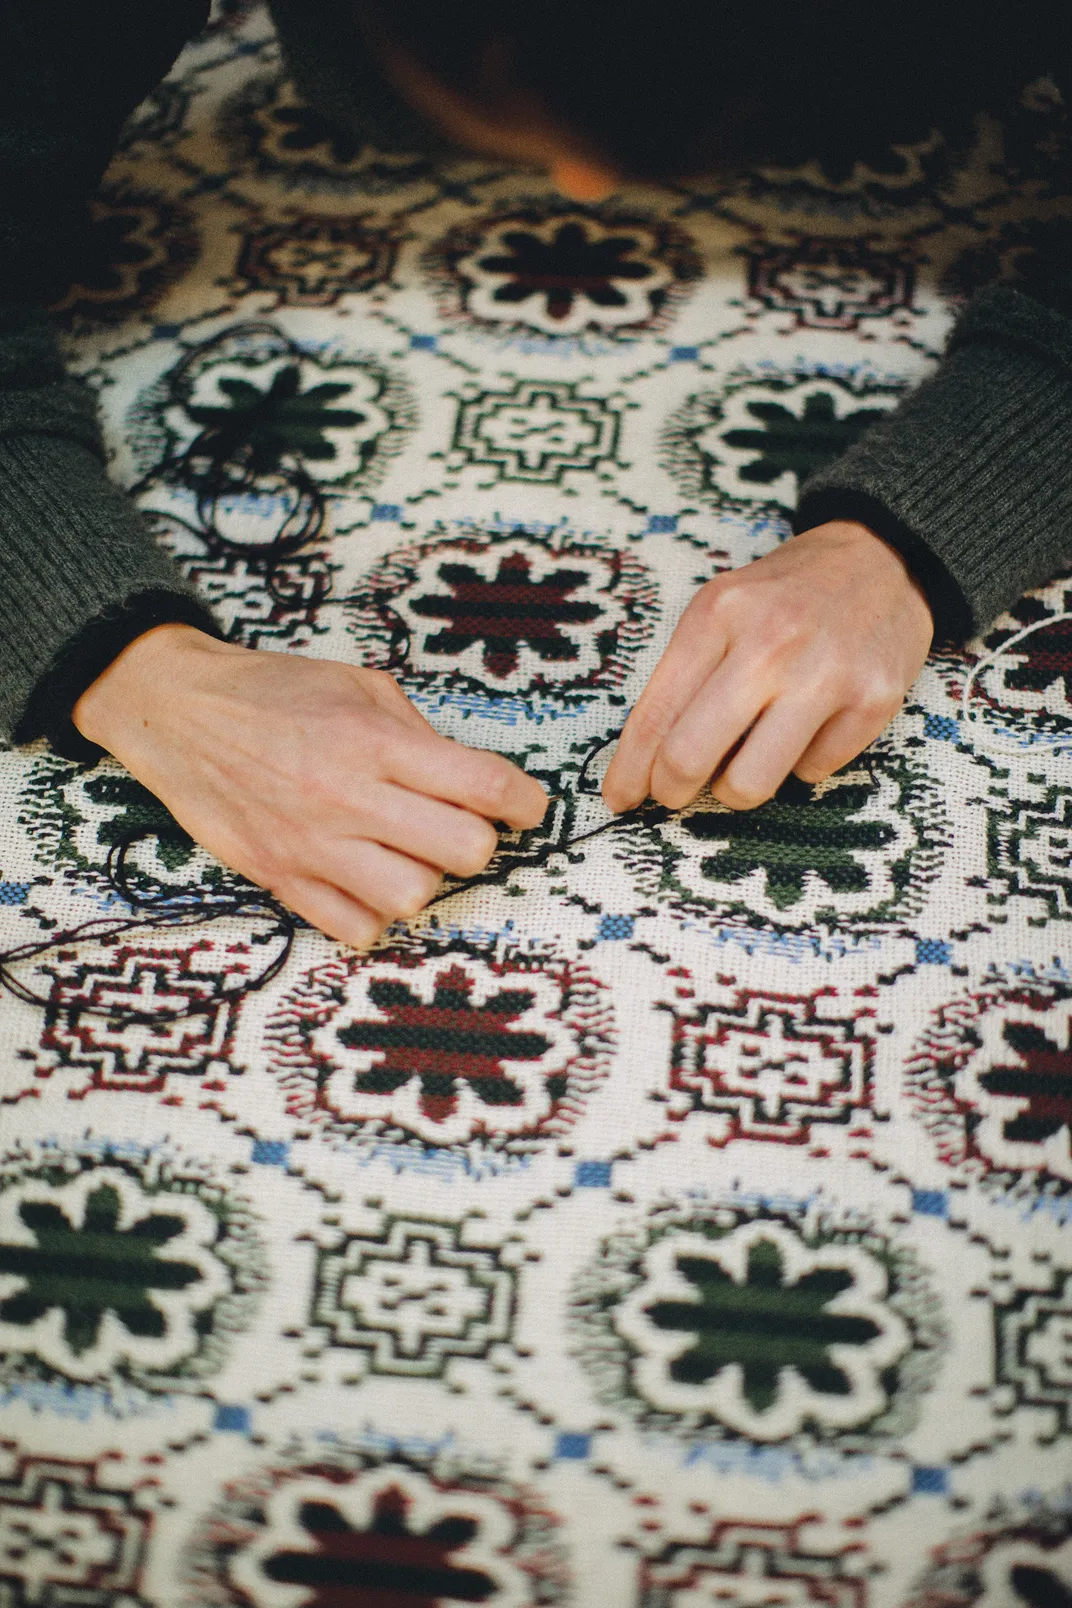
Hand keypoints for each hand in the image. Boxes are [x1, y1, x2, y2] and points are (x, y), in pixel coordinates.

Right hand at [73, 625, 546, 946]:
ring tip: (407, 854)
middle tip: (461, 826)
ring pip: (414, 897)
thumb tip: (470, 781)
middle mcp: (349, 797)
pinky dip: (374, 914)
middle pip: (465, 851)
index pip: (485, 786)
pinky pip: (356, 929)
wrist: (178, 711)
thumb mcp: (360, 685)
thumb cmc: (274, 692)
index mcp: (376, 740)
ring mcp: (313, 845)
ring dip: (425, 878)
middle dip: (479, 841)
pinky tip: (368, 883)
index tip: (525, 806)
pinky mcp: (281, 878)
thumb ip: (419, 733)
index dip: (525, 802)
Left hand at [602, 521, 932, 813]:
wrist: (884, 559)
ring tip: (744, 764)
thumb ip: (685, 676)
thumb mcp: (722, 608)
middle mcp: (769, 644)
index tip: (619, 798)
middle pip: (690, 756)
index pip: (656, 713)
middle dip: (671, 791)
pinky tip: (808, 727)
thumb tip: (647, 762)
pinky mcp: (873, 701)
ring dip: (736, 789)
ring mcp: (825, 675)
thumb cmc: (787, 595)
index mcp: (719, 614)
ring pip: (750, 782)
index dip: (630, 769)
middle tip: (673, 794)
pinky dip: (801, 763)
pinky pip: (813, 773)